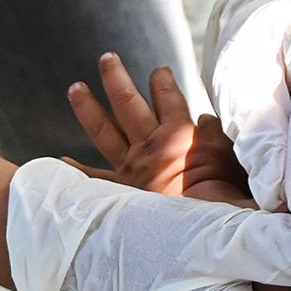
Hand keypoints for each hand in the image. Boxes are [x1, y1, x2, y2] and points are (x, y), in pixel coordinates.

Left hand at [69, 53, 250, 202]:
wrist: (203, 233)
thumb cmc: (225, 195)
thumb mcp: (230, 156)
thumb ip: (216, 133)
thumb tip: (204, 120)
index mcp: (179, 133)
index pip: (167, 95)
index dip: (162, 79)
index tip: (159, 71)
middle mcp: (150, 145)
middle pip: (127, 102)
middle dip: (116, 77)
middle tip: (106, 58)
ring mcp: (132, 168)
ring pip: (104, 130)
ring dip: (88, 106)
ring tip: (75, 87)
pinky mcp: (122, 191)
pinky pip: (94, 179)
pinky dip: (76, 170)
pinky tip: (60, 160)